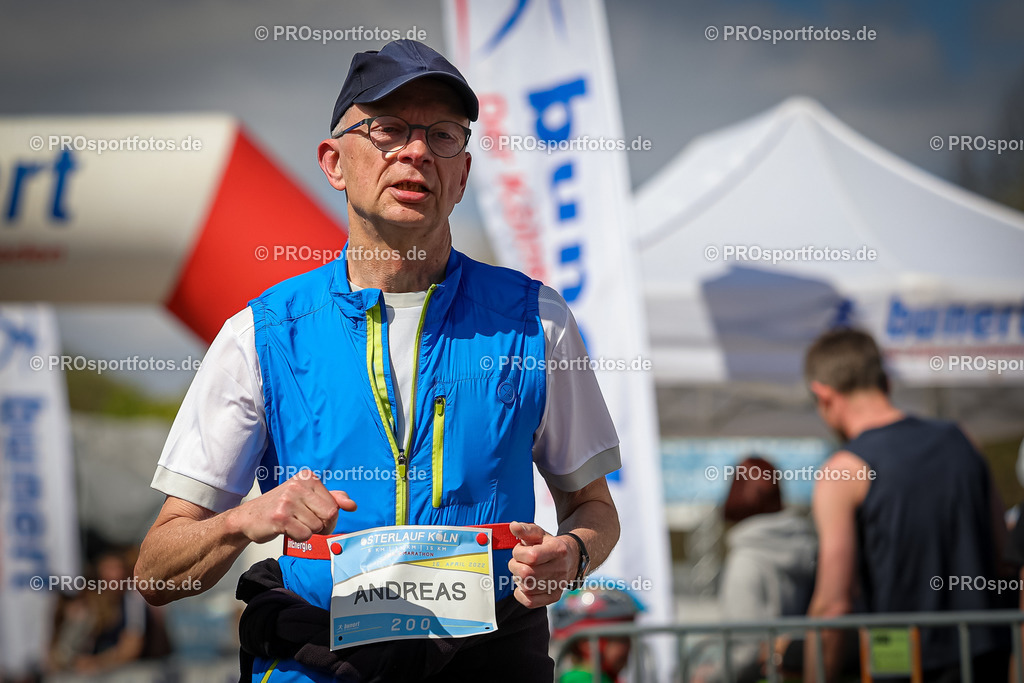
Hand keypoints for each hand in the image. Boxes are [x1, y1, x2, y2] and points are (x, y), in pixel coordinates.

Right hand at [229, 469, 356, 543]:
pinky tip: (287, 530)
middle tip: (306, 524)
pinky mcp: (281, 517)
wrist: (248, 518)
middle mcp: (298, 485)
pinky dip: (298, 538)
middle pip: (330, 515)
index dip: (329, 517)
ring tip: (293, 524)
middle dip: (322, 526)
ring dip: (307, 532)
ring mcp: (288, 500)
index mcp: (308, 478)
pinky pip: (304, 535)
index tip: (316, 517)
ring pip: (317, 527)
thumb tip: (352, 505)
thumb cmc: (280, 508)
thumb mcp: (307, 497)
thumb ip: (332, 498)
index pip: (335, 505)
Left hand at [507, 521, 576, 608]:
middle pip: (527, 574)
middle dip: (515, 566)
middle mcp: (560, 568)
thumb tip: (513, 526)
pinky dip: (521, 594)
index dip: (518, 553)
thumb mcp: (540, 534)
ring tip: (523, 570)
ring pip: (527, 588)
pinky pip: (530, 602)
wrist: (571, 558)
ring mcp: (558, 584)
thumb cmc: (550, 545)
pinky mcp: (554, 596)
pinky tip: (523, 584)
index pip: (532, 556)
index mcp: (557, 550)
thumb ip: (525, 530)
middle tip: (518, 562)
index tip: (519, 549)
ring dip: (518, 579)